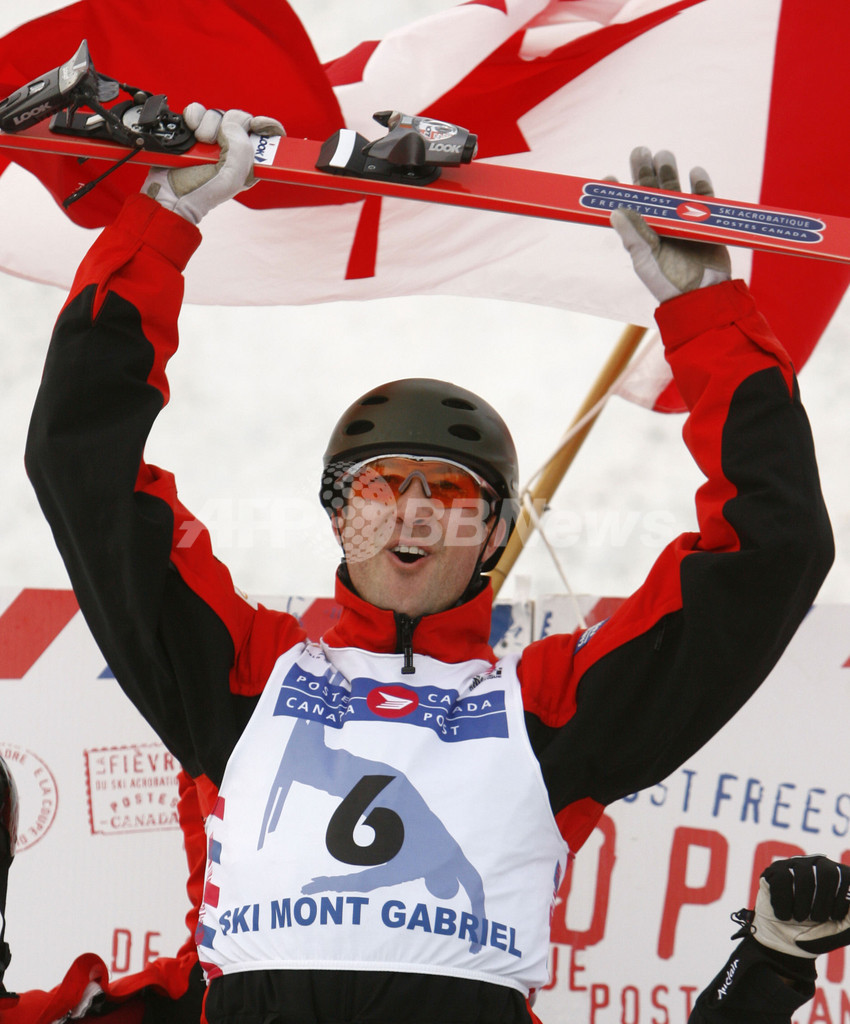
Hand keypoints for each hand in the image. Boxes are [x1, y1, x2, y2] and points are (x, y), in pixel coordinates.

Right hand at [142, 105, 284, 224]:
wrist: (170, 194)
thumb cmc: (203, 192)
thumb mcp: (232, 175)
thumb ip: (240, 147)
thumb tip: (228, 124)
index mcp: (249, 161)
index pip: (266, 135)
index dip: (267, 125)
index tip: (258, 124)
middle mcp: (232, 149)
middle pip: (239, 118)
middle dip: (228, 126)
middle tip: (215, 142)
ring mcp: (212, 139)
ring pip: (217, 113)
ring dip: (207, 125)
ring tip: (200, 142)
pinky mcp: (192, 131)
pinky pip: (197, 110)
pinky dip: (193, 116)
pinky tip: (190, 130)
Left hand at [611, 147, 730, 302]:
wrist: (703, 295)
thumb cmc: (668, 282)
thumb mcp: (646, 260)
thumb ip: (633, 236)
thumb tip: (613, 211)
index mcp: (641, 233)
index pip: (626, 208)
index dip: (616, 192)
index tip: (607, 177)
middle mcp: (660, 223)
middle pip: (650, 191)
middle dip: (645, 171)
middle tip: (640, 151)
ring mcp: (682, 220)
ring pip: (674, 189)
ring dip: (669, 171)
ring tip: (664, 154)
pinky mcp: (705, 221)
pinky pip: (703, 197)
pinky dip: (700, 184)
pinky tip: (695, 171)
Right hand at [750, 856, 849, 957]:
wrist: (786, 943)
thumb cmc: (818, 933)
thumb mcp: (843, 930)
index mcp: (839, 875)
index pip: (846, 875)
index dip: (842, 900)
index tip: (834, 917)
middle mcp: (817, 864)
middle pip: (827, 873)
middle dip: (823, 903)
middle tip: (817, 918)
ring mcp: (794, 865)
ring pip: (803, 876)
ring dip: (803, 907)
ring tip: (800, 918)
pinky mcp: (774, 871)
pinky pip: (782, 880)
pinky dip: (784, 904)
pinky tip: (784, 915)